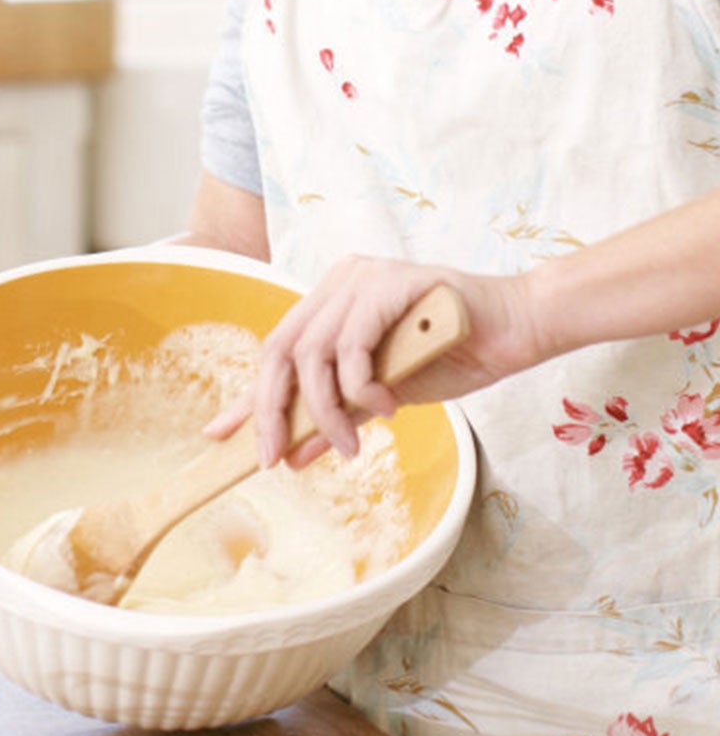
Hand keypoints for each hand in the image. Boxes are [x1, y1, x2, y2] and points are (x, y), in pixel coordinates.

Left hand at [204, 256, 542, 467]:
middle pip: (280, 351)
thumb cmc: (454, 357)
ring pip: (313, 354)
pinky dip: (360, 386)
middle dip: (272, 411)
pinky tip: (384, 407)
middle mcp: (338, 284)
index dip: (246, 397)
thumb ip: (336, 416)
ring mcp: (362, 277)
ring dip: (327, 410)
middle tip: (277, 457)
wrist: (518, 332)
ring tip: (352, 444)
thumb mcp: (381, 398)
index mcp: (330, 304)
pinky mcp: (389, 282)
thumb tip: (291, 454)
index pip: (275, 352)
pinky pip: (352, 344)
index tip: (218, 435)